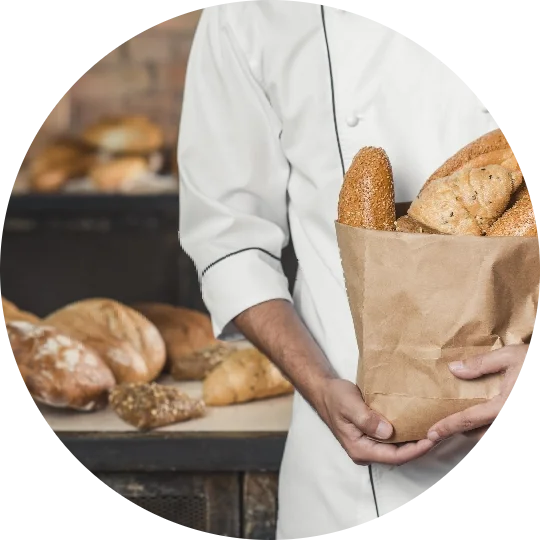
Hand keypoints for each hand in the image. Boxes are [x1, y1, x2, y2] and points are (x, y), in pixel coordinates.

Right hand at [319, 378, 435, 465]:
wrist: (324, 390)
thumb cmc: (334, 397)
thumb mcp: (349, 405)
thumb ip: (366, 419)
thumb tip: (388, 432)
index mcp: (360, 448)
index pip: (394, 457)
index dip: (415, 450)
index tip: (432, 439)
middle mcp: (366, 450)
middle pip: (399, 456)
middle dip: (420, 448)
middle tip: (440, 434)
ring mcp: (369, 444)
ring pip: (397, 448)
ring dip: (415, 441)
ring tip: (433, 429)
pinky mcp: (373, 435)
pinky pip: (394, 439)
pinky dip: (407, 433)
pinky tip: (418, 424)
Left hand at [427, 344, 528, 441]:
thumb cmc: (539, 363)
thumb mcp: (512, 356)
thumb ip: (482, 364)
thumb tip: (453, 369)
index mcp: (505, 407)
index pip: (469, 420)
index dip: (447, 427)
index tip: (430, 434)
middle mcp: (509, 421)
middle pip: (481, 434)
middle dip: (464, 430)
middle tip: (445, 424)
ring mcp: (512, 422)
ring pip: (492, 436)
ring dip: (481, 431)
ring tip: (467, 421)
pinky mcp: (515, 418)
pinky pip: (500, 429)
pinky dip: (493, 427)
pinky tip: (491, 416)